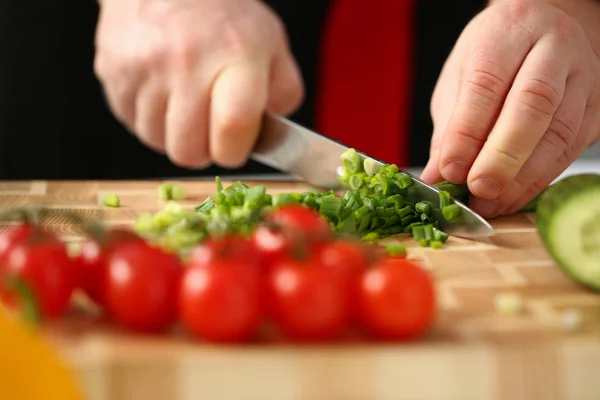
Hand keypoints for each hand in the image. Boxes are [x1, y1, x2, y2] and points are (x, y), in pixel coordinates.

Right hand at [94, 0, 302, 167]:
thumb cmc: (221, 15)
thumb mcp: (271, 44)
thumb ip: (283, 92)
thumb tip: (275, 132)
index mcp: (236, 56)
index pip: (233, 129)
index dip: (235, 151)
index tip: (236, 146)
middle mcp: (187, 62)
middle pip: (188, 151)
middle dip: (203, 151)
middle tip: (210, 130)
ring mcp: (145, 68)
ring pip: (157, 141)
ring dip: (173, 135)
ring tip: (185, 104)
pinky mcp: (113, 71)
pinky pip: (131, 123)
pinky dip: (149, 118)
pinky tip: (162, 94)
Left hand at [421, 0, 599, 217]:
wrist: (547, 29)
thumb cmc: (494, 54)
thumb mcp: (458, 76)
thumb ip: (448, 126)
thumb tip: (436, 175)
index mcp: (508, 31)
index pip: (487, 83)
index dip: (467, 132)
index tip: (450, 169)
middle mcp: (553, 48)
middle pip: (533, 104)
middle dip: (502, 157)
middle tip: (478, 189)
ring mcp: (583, 77)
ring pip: (560, 131)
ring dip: (523, 176)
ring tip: (492, 202)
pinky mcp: (596, 107)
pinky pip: (572, 148)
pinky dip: (540, 179)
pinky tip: (514, 197)